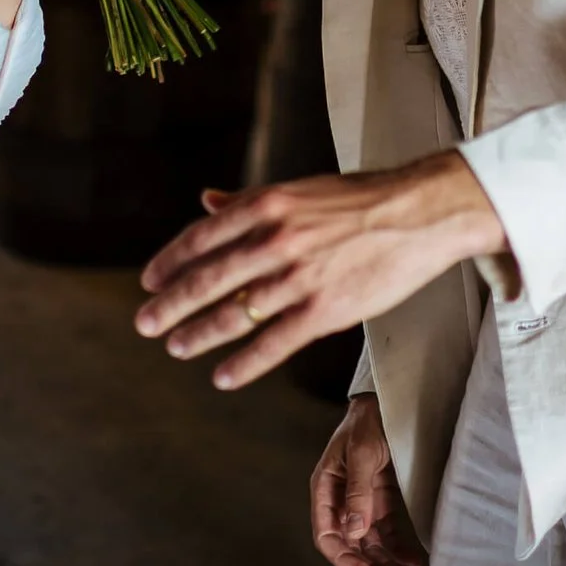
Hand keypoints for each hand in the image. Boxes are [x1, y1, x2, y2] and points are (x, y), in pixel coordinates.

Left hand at [134, 153, 506, 390]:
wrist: (420, 214)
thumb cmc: (361, 199)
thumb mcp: (299, 189)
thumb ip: (249, 200)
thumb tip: (207, 200)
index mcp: (269, 205)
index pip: (203, 238)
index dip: (170, 262)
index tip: (149, 280)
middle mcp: (277, 240)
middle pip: (209, 279)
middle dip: (170, 304)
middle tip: (144, 323)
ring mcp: (300, 278)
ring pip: (234, 314)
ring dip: (198, 334)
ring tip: (175, 347)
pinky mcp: (326, 310)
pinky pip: (274, 343)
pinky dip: (244, 363)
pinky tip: (223, 375)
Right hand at [311, 395, 422, 565]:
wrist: (387, 401)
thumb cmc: (368, 421)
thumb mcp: (361, 452)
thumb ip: (357, 491)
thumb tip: (355, 531)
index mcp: (325, 490)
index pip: (328, 537)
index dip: (346, 560)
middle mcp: (341, 501)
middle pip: (351, 546)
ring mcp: (362, 502)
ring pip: (370, 543)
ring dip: (386, 563)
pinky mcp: (381, 499)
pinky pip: (388, 531)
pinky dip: (399, 547)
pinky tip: (413, 560)